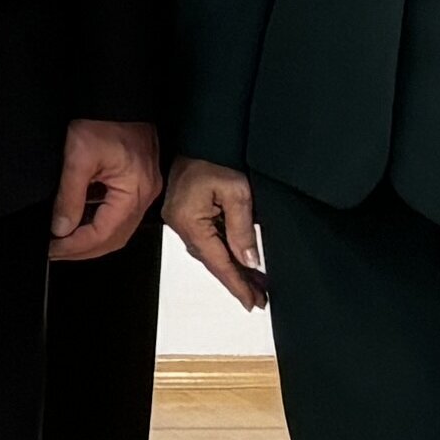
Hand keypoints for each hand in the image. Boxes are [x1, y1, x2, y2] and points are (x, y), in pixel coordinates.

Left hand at [48, 119, 164, 263]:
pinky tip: (78, 221)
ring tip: (62, 241)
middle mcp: (145, 194)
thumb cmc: (105, 118)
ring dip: (90, 237)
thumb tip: (61, 228)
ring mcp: (143, 189)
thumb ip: (70, 196)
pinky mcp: (137, 182)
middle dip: (83, 248)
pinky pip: (119, 211)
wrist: (119, 95)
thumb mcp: (78, 157)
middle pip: (114, 237)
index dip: (76, 246)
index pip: (104, 233)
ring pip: (118, 228)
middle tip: (55, 251)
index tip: (52, 249)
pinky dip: (98, 221)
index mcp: (134, 191)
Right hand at [164, 157, 269, 308]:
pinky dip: (224, 253)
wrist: (200, 136)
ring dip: (232, 269)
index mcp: (190, 222)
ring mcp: (181, 220)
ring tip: (255, 283)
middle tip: (259, 298)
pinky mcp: (185, 213)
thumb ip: (242, 230)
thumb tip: (249, 261)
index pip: (219, 262)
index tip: (252, 303)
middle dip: (237, 281)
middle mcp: (181, 225)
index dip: (237, 284)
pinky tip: (238, 259)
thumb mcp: (237, 193)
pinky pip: (206, 241)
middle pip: (213, 262)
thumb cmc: (215, 158)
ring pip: (210, 253)